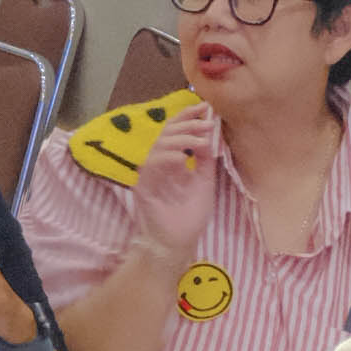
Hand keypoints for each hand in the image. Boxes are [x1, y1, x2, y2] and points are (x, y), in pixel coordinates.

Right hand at [127, 105, 219, 260]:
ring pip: (158, 145)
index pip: (175, 132)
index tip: (203, 107)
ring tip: (200, 140)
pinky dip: (166, 157)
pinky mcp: (143, 187)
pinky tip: (181, 157)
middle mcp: (159, 164)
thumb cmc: (190, 216)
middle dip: (187, 125)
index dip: (187, 118)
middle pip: (166, 133)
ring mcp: (150, 175)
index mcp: (172, 162)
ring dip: (180, 139)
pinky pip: (151, 165)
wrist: (179, 243)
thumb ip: (205, 160)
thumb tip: (208, 135)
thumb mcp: (205, 182)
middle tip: (206, 123)